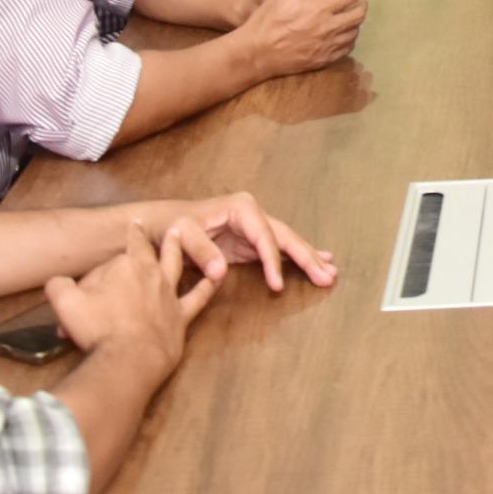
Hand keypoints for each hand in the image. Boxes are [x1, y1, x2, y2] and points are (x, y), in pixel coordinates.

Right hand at [45, 218, 214, 387]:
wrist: (127, 360)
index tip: (129, 229)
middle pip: (147, 252)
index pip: (123, 250)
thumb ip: (59, 287)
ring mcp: (168, 294)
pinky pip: (199, 297)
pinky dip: (209, 285)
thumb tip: (57, 283)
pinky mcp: (181, 317)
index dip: (124, 241)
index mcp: (123, 267)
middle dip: (144, 238)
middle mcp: (150, 274)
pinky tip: (218, 275)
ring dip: (176, 248)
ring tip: (177, 234)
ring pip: (175, 263)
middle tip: (144, 226)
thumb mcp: (65, 304)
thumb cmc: (96, 330)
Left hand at [174, 192, 339, 292]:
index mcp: (241, 208)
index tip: (277, 285)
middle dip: (307, 257)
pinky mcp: (251, 241)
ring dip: (309, 258)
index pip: (264, 236)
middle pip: (285, 236)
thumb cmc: (171, 228)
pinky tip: (318, 261)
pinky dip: (297, 257)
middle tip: (328, 276)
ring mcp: (254, 227)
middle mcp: (252, 214)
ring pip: (288, 242)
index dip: (273, 261)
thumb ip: (201, 250)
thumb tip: (220, 271)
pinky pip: (279, 250)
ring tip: (331, 272)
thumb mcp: (181, 235)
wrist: (161, 226)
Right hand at [231, 0, 369, 76]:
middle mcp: (329, 28)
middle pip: (358, 16)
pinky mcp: (323, 60)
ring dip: (356, 23)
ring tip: (352, 18)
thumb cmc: (268, 19)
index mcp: (320, 9)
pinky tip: (345, 36)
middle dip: (362, 5)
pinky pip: (345, 49)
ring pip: (354, 33)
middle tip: (361, 1)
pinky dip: (349, 39)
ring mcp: (328, 46)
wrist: (258, 51)